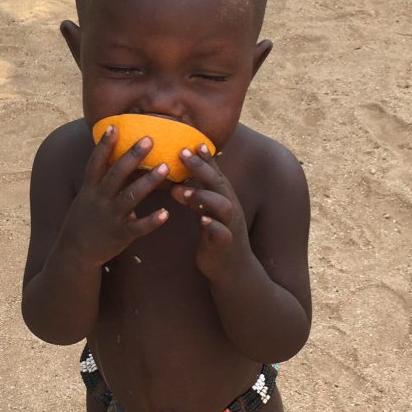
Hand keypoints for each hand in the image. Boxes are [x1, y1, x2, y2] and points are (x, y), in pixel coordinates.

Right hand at [62, 125, 169, 266]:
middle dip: (133, 156)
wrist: (75, 253)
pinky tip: (166, 213)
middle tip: (150, 138)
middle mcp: (99, 200)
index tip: (114, 126)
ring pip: (131, 196)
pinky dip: (152, 221)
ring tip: (165, 167)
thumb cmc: (86, 222)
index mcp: (90, 190)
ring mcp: (110, 217)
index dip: (104, 145)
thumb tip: (120, 161)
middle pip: (116, 174)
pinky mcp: (121, 235)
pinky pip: (139, 227)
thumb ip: (102, 182)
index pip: (96, 163)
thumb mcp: (88, 198)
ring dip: (148, 181)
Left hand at [170, 144, 250, 276]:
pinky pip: (221, 232)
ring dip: (201, 196)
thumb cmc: (218, 238)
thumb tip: (177, 184)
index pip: (215, 174)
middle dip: (201, 167)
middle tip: (181, 153)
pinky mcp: (225, 244)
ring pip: (221, 205)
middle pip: (218, 183)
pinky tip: (201, 220)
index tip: (193, 141)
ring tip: (180, 191)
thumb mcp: (208, 214)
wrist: (234, 270)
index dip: (206, 158)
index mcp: (225, 199)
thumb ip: (197, 199)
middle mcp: (230, 208)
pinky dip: (211, 225)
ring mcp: (230, 225)